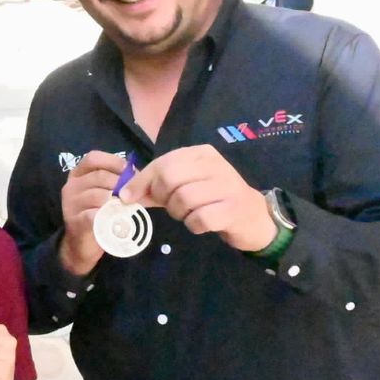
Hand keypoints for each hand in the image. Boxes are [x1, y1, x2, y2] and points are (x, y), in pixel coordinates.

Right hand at [58, 151, 127, 275]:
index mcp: (77, 175)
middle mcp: (71, 186)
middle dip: (122, 184)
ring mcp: (71, 204)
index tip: (130, 172)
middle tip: (134, 195)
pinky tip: (117, 219)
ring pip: (100, 195)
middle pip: (100, 176)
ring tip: (128, 208)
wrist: (81, 245)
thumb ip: (114, 181)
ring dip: (118, 202)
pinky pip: (94, 214)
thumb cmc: (96, 214)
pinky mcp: (75, 221)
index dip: (114, 162)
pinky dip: (109, 216)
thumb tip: (137, 174)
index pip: (93, 158)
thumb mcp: (102, 193)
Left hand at [120, 145, 273, 252]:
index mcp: (201, 154)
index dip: (141, 181)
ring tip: (189, 214)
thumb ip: (156, 187)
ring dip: (179, 213)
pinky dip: (193, 225)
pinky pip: (199, 218)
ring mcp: (227, 185)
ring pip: (183, 199)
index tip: (127, 197)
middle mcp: (215, 165)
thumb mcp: (185, 186)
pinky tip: (201, 223)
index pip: (162, 162)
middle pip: (169, 178)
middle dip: (161, 197)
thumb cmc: (214, 199)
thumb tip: (124, 194)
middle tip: (170, 206)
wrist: (254, 217)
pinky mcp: (233, 209)